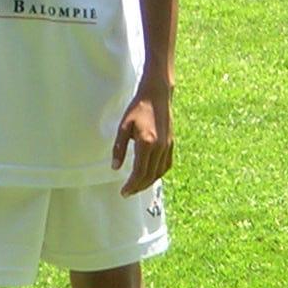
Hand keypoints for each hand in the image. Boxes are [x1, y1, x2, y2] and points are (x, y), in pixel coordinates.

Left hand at [111, 79, 172, 196]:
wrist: (157, 95)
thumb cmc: (138, 108)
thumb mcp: (123, 126)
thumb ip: (119, 148)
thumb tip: (115, 167)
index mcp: (147, 143)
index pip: (139, 172)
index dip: (131, 185)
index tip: (123, 192)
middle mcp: (159, 147)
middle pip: (150, 175)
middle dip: (138, 187)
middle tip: (127, 192)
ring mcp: (167, 146)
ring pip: (159, 172)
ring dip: (148, 182)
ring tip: (137, 186)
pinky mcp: (171, 144)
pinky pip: (166, 165)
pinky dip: (158, 174)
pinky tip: (150, 176)